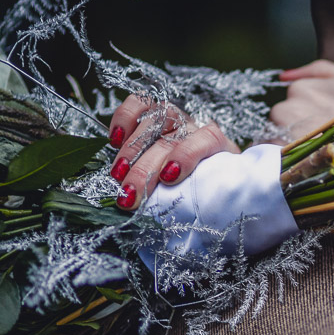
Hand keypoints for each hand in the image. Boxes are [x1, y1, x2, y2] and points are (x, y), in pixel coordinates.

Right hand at [107, 95, 238, 209]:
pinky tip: (114, 140)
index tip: (168, 177)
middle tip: (129, 195)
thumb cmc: (210, 187)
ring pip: (151, 123)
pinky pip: (139, 104)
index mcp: (219, 147)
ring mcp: (174, 118)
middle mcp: (196, 129)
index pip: (206, 140)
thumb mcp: (216, 196)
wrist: (213, 168)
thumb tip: (192, 231)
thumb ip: (209, 202)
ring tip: (116, 176)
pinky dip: (124, 118)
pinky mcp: (154, 113)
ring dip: (130, 150)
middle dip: (146, 168)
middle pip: (170, 141)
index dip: (186, 155)